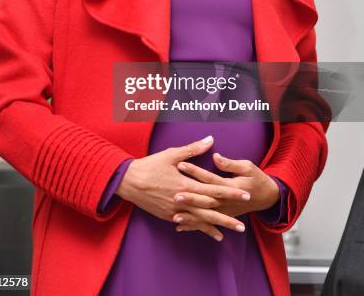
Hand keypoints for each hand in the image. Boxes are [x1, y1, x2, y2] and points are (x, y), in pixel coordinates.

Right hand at [116, 136, 249, 240]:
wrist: (129, 182)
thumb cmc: (150, 166)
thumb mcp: (172, 155)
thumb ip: (193, 149)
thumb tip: (210, 139)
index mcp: (186, 184)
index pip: (213, 190)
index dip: (230, 193)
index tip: (245, 195)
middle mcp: (183, 201)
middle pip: (210, 210)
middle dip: (228, 215)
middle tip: (244, 223)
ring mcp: (176, 211)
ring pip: (201, 221)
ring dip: (217, 226)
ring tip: (232, 232)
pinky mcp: (169, 215)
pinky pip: (189, 224)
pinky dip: (201, 229)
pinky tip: (212, 235)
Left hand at [170, 153, 279, 237]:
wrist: (267, 197)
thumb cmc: (256, 178)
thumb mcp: (247, 167)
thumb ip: (230, 164)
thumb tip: (215, 157)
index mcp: (231, 186)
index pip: (209, 178)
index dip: (195, 171)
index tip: (181, 164)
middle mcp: (226, 201)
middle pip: (205, 199)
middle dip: (189, 197)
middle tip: (174, 196)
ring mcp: (225, 211)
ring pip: (204, 215)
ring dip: (190, 216)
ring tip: (174, 216)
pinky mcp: (223, 217)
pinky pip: (207, 223)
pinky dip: (193, 226)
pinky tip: (179, 226)